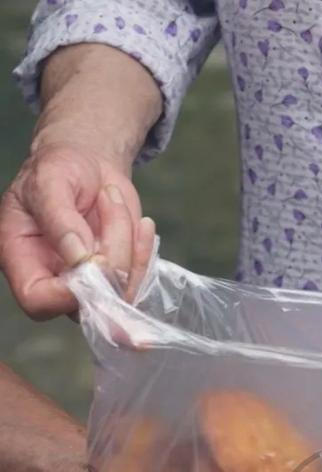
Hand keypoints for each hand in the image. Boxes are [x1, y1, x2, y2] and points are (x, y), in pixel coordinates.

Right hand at [0, 143, 151, 318]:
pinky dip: (145, 253)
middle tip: (109, 201)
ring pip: (119, 293)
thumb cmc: (58, 169)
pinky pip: (140, 283)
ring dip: (129, 246)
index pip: (37, 299)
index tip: (91, 256)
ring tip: (114, 201)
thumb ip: (59, 220)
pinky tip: (141, 225)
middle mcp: (55, 281)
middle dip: (111, 256)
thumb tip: (79, 258)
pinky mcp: (118, 280)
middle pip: (87, 302)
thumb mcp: (49, 182)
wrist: (87, 166)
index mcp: (22, 260)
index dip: (66, 293)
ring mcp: (89, 285)